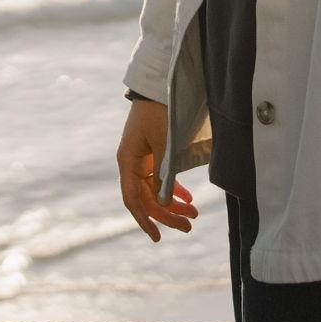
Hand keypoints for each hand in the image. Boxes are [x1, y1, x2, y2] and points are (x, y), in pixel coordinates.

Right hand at [115, 97, 196, 241]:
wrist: (161, 84)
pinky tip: (188, 199)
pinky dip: (173, 187)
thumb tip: (164, 204)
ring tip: (193, 215)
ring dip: (173, 203)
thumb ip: (163, 174)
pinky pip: (160, 177)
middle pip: (147, 197)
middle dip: (167, 214)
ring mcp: (142, 158)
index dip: (144, 220)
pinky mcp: (152, 153)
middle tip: (189, 226)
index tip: (157, 238)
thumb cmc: (159, 111)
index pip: (132, 199)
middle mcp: (131, 162)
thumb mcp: (163, 144)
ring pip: (155, 189)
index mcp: (127, 160)